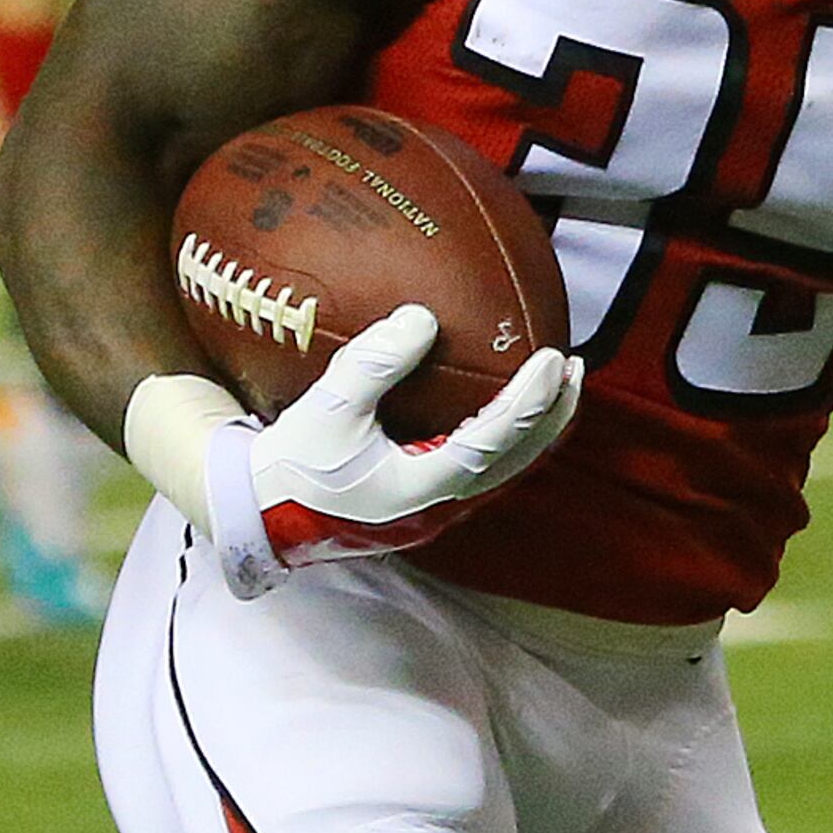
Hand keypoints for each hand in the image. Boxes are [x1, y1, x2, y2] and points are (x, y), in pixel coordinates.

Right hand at [129, 309, 579, 596]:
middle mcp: (437, 506)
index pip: (494, 443)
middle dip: (552, 416)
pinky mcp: (422, 503)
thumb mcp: (325, 410)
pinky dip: (504, 437)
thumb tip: (422, 317)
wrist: (260, 515)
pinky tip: (502, 409)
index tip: (552, 358)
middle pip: (517, 462)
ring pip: (505, 470)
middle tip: (573, 366)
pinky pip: (481, 468)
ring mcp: (433, 510)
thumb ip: (372, 364)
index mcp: (419, 487)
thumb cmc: (291, 466)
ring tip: (554, 386)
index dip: (529, 403)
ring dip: (535, 429)